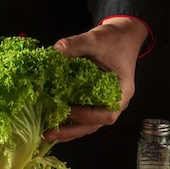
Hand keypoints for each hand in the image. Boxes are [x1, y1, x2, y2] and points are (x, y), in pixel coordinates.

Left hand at [43, 16, 147, 142]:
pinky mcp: (94, 101)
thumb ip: (75, 44)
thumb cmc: (114, 39)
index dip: (87, 116)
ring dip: (68, 131)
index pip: (107, 113)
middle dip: (72, 131)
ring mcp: (105, 104)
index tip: (69, 111)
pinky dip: (69, 122)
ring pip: (88, 125)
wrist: (122, 34)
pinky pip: (83, 117)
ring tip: (47, 134)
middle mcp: (115, 102)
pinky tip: (52, 124)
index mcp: (121, 91)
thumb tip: (54, 52)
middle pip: (95, 125)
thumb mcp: (95, 39)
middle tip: (50, 133)